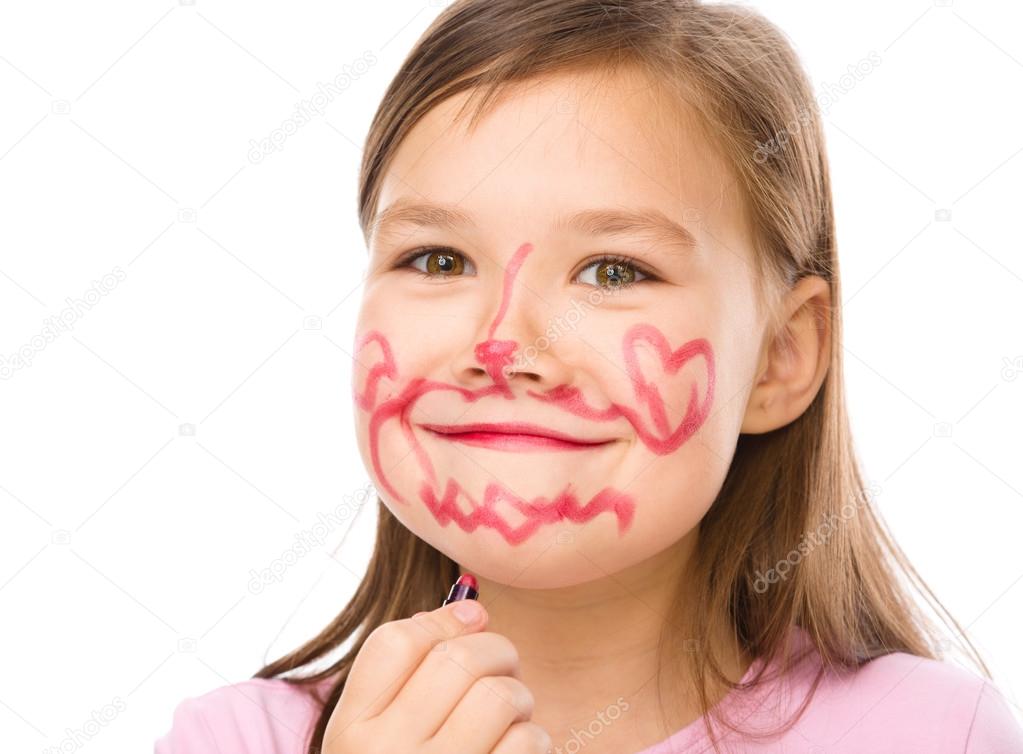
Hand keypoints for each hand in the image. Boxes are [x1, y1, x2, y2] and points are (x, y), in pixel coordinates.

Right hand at [322, 598, 551, 752]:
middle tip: (503, 666)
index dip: (443, 620)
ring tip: (511, 710)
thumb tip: (473, 606)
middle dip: (496, 651)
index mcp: (351, 732)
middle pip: (456, 660)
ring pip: (499, 697)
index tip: (473, 620)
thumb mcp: (378, 734)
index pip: (396, 641)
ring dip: (518, 696)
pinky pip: (528, 743)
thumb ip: (408, 672)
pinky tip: (515, 749)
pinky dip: (532, 739)